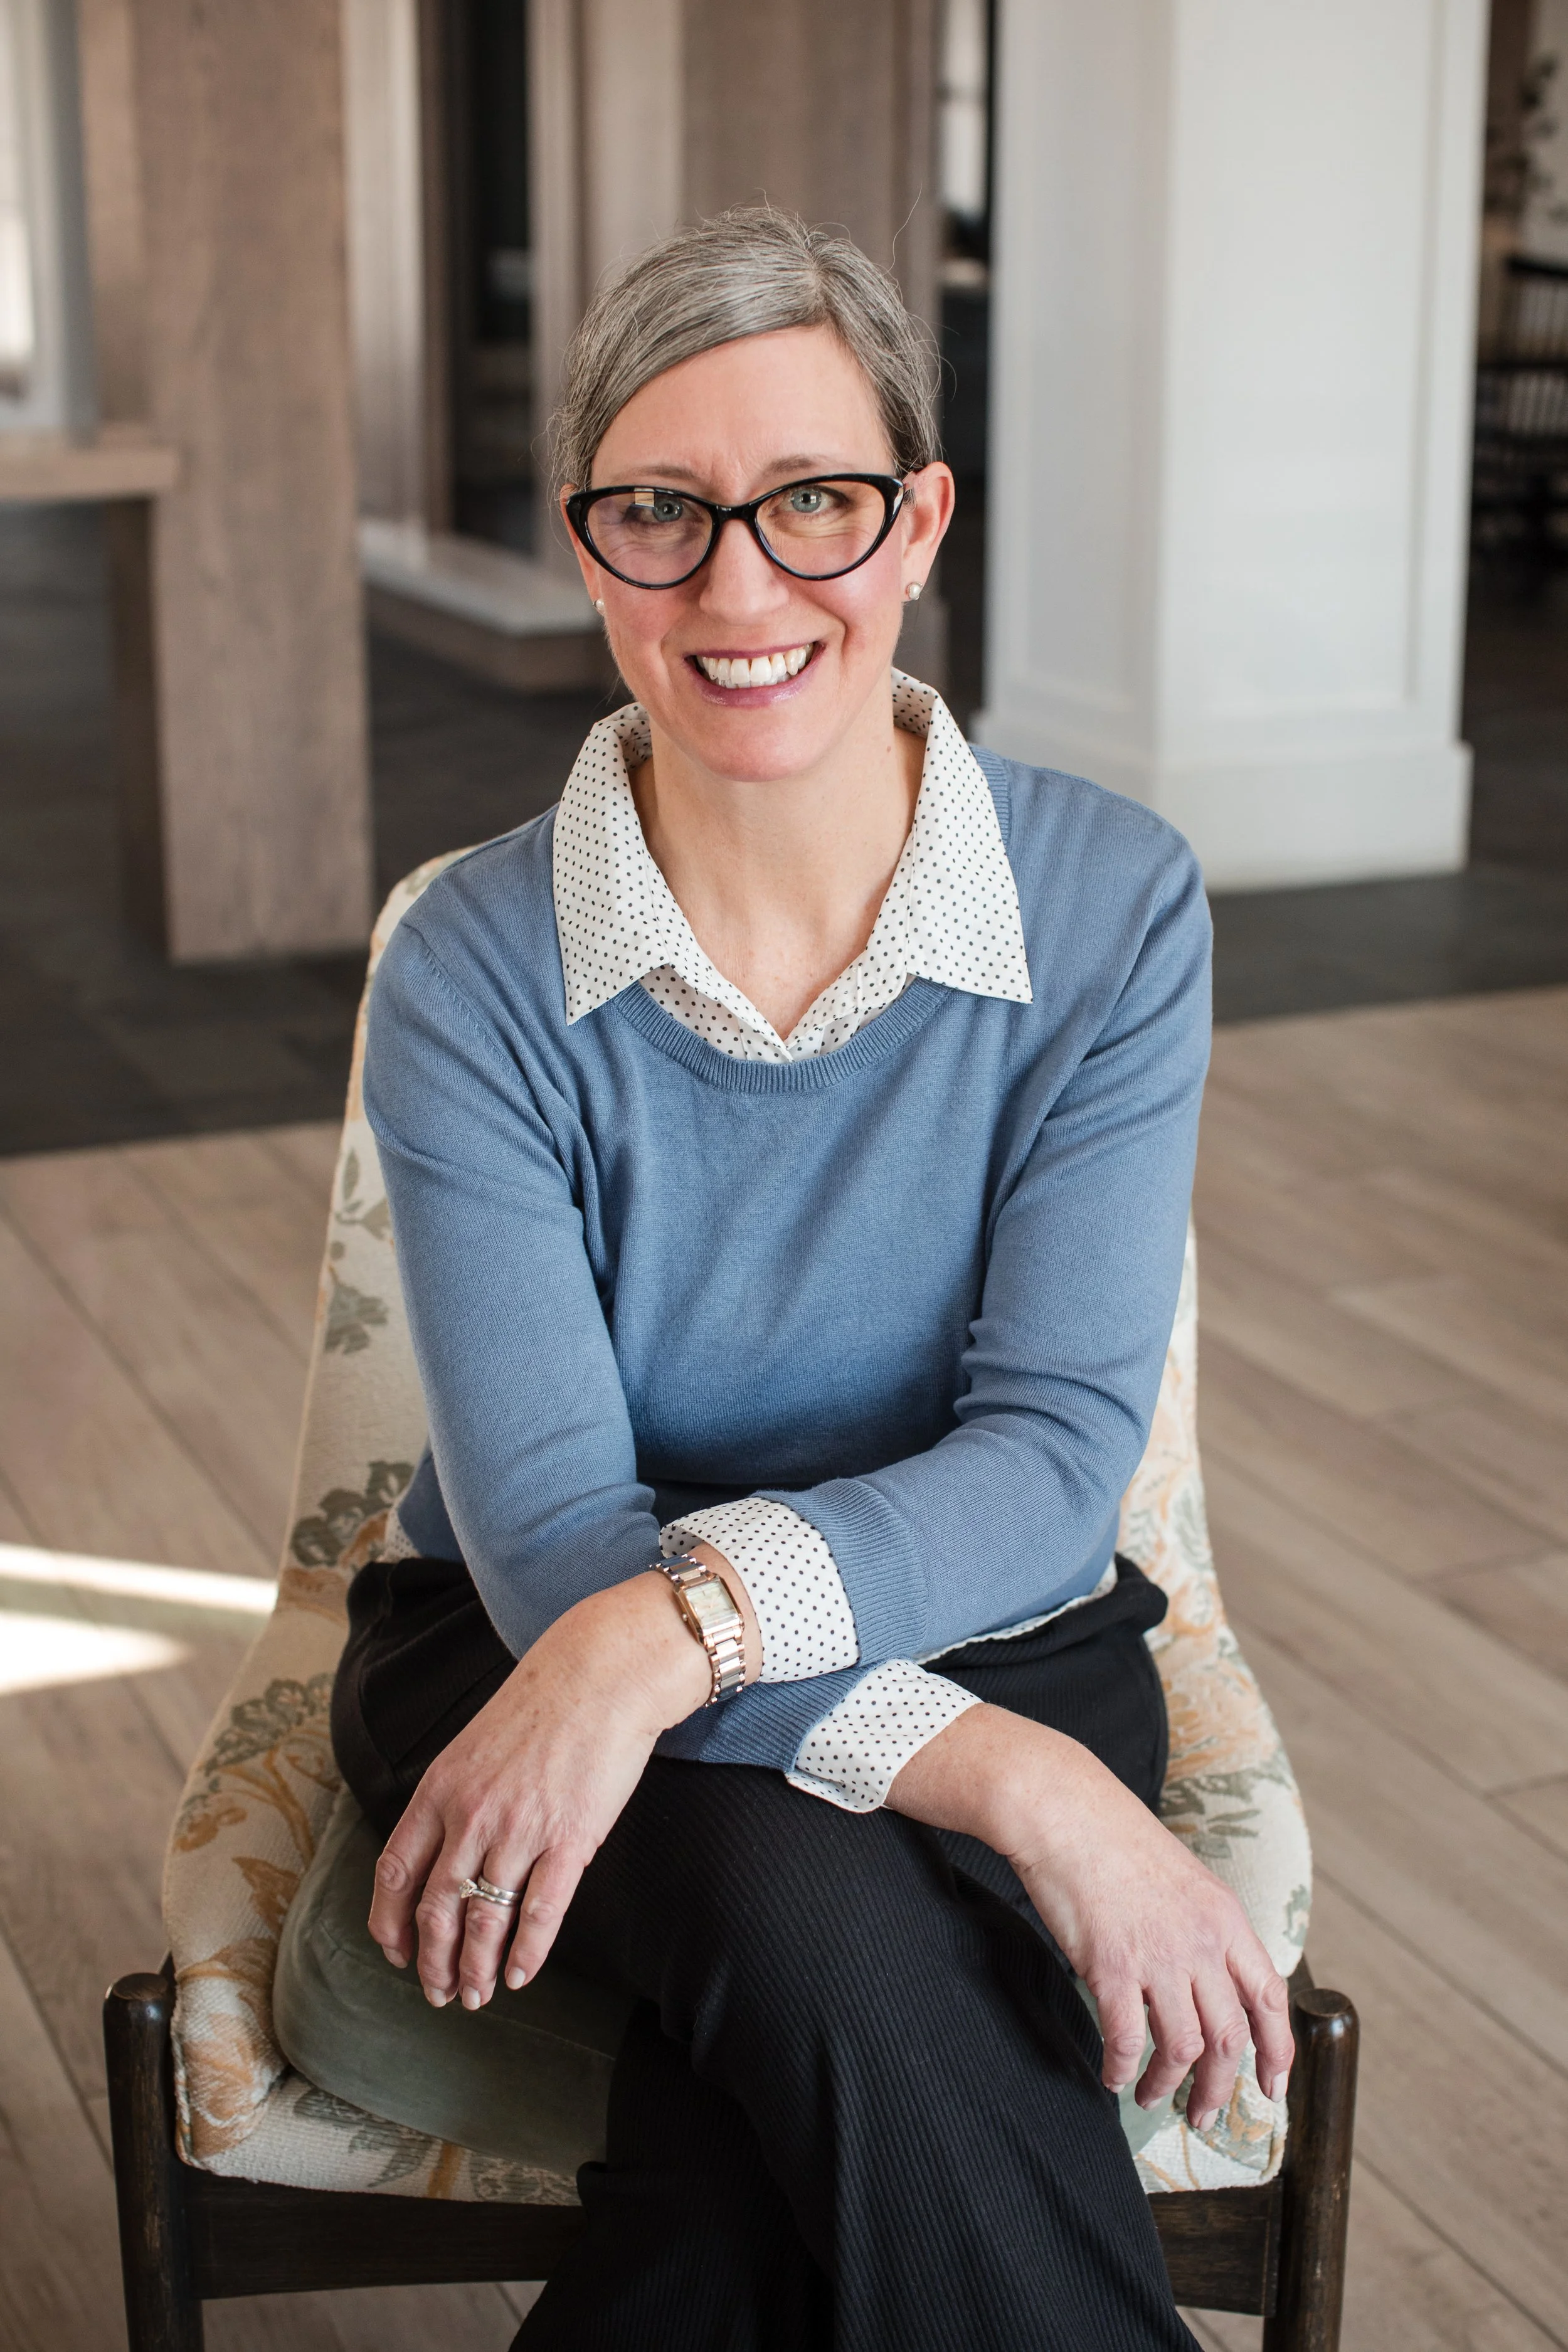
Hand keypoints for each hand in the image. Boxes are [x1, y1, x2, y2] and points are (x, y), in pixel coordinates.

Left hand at [368, 1561, 749, 2008]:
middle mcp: (471, 1814)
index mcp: (440, 1788)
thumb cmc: (542, 1706)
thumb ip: (454, 1799)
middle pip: (435, 1909)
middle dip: (432, 1962)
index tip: (395, 1953)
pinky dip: (526, 1953)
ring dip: (475, 1969)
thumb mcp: (473, 1747)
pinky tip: (519, 1976)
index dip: (390, 1924)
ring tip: (475, 1996)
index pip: (395, 1872)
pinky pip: (540, 1912)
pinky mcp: (570, 1838)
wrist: (602, 1673)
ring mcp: (520, 1829)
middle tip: (438, 1992)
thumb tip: (443, 1855)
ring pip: (484, 1921)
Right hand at [886, 1704, 1292, 2126]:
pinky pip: (1126, 2037)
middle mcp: (1201, 1941)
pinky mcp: (1112, 1964)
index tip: (1271, 2086)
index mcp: (1225, 1918)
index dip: (1277, 2050)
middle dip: (1218, 2086)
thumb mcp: (1183, 1881)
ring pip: (1182, 2046)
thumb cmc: (1115, 1840)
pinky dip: (1121, 2066)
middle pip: (1228, 2037)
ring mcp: (1158, 1954)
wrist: (1064, 1810)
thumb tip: (1207, 1983)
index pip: (1269, 1997)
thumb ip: (1203, 1931)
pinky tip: (1113, 2074)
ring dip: (1167, 2084)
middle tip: (1202, 2114)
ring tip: (1149, 2095)